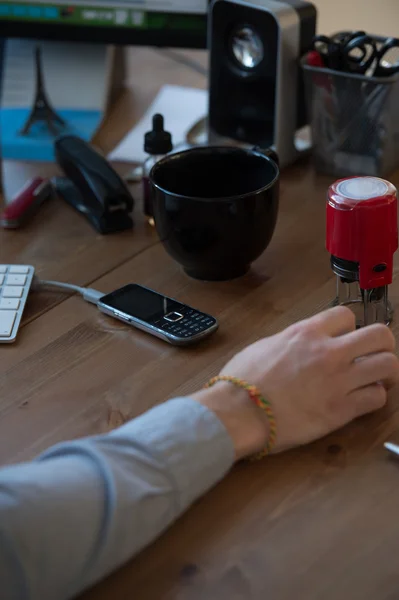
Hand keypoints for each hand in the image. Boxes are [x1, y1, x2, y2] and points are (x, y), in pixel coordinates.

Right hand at [193, 307, 398, 459]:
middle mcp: (329, 352)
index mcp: (307, 332)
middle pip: (380, 336)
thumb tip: (302, 345)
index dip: (349, 327)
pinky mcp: (342, 410)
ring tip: (372, 379)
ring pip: (388, 365)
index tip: (344, 339)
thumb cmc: (242, 380)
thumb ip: (292, 341)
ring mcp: (338, 381)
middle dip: (381, 345)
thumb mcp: (265, 346)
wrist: (238, 412)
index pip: (347, 315)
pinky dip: (373, 398)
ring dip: (383, 372)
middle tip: (371, 357)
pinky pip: (377, 398)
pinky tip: (360, 400)